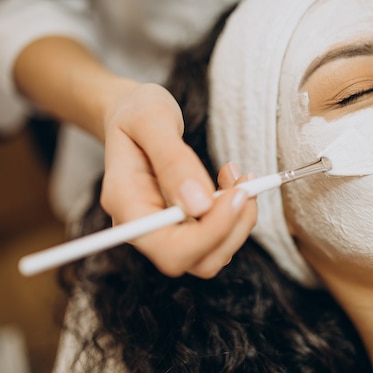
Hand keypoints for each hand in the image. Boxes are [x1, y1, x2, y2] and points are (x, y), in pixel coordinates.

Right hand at [101, 82, 256, 277]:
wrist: (131, 113)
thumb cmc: (137, 111)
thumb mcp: (152, 119)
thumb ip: (173, 160)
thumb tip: (200, 204)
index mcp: (126, 205)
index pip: (168, 248)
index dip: (209, 233)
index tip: (236, 194)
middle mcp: (142, 228)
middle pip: (194, 261)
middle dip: (231, 228)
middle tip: (246, 185)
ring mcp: (163, 231)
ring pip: (211, 256)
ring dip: (239, 222)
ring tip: (241, 178)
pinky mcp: (183, 227)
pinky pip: (217, 238)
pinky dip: (236, 215)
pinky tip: (232, 183)